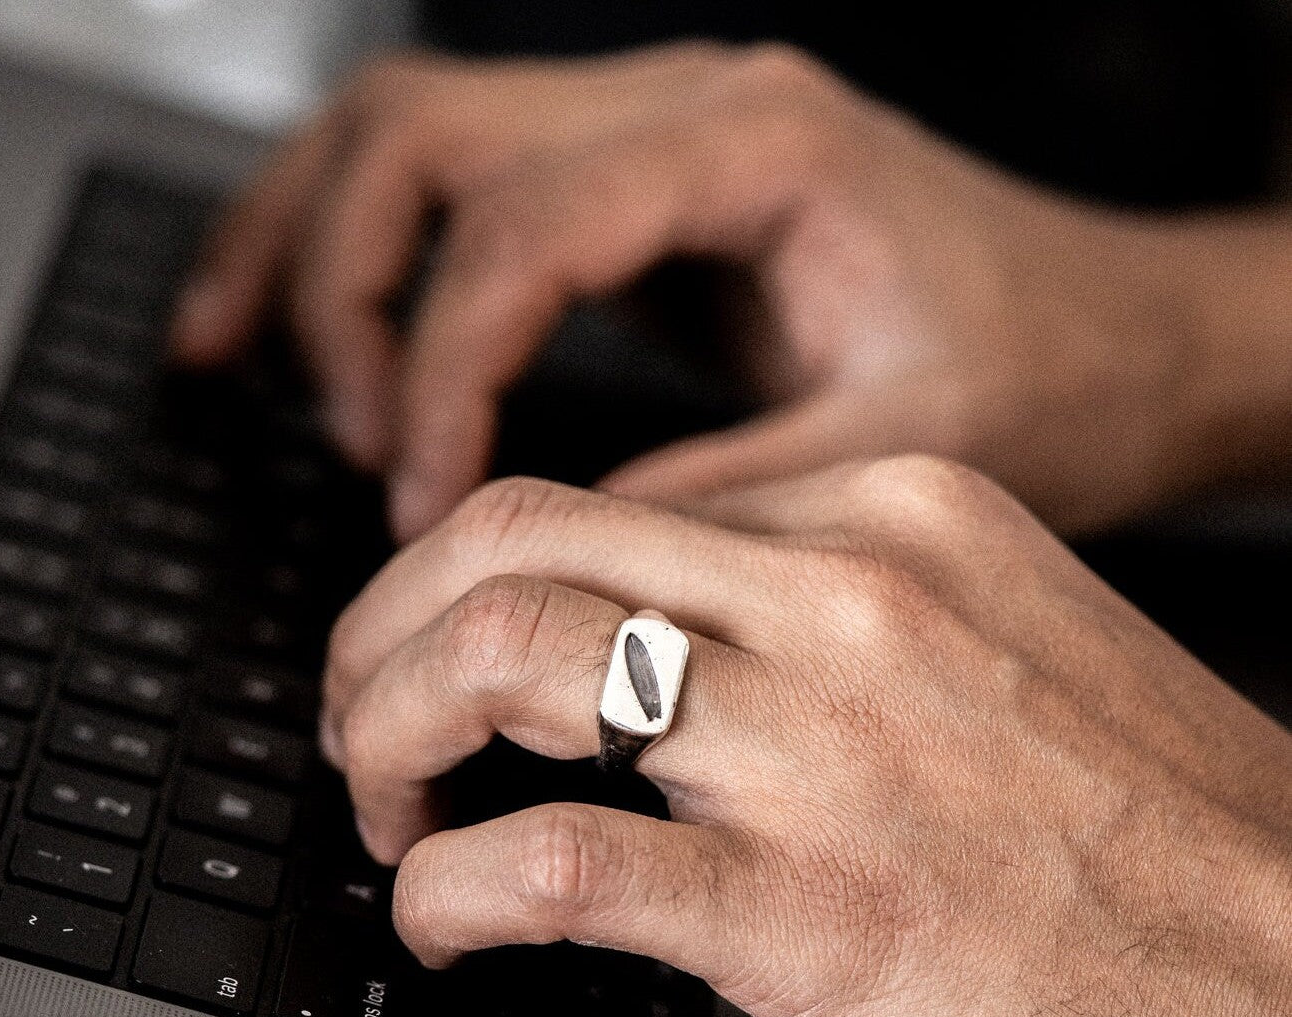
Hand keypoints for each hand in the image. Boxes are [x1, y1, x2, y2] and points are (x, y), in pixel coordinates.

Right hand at [171, 43, 1291, 538]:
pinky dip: (376, 264)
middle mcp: (689, 112)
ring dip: (315, 250)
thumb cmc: (1050, 381)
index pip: (518, 231)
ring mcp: (655, 143)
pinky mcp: (642, 204)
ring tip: (240, 361)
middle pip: (420, 138)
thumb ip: (716, 499)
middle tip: (342, 443)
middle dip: (337, 290)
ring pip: (414, 140)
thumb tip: (560, 560)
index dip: (443, 370)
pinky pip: (463, 197)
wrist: (1120, 336)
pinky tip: (339, 346)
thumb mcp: (898, 456)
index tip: (423, 499)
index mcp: (757, 148)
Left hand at [319, 462, 1291, 1016]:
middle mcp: (848, 598)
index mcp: (892, 518)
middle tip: (365, 713)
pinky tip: (444, 920)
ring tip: (384, 806)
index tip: (445, 651)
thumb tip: (655, 643)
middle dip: (388, 626)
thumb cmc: (1166, 835)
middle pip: (517, 541)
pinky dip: (452, 890)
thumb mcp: (998, 642)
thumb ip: (823, 619)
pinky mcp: (815, 907)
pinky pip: (557, 862)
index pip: (604, 502)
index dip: (476, 581)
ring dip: (388, 730)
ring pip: (506, 661)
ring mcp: (825, 745)